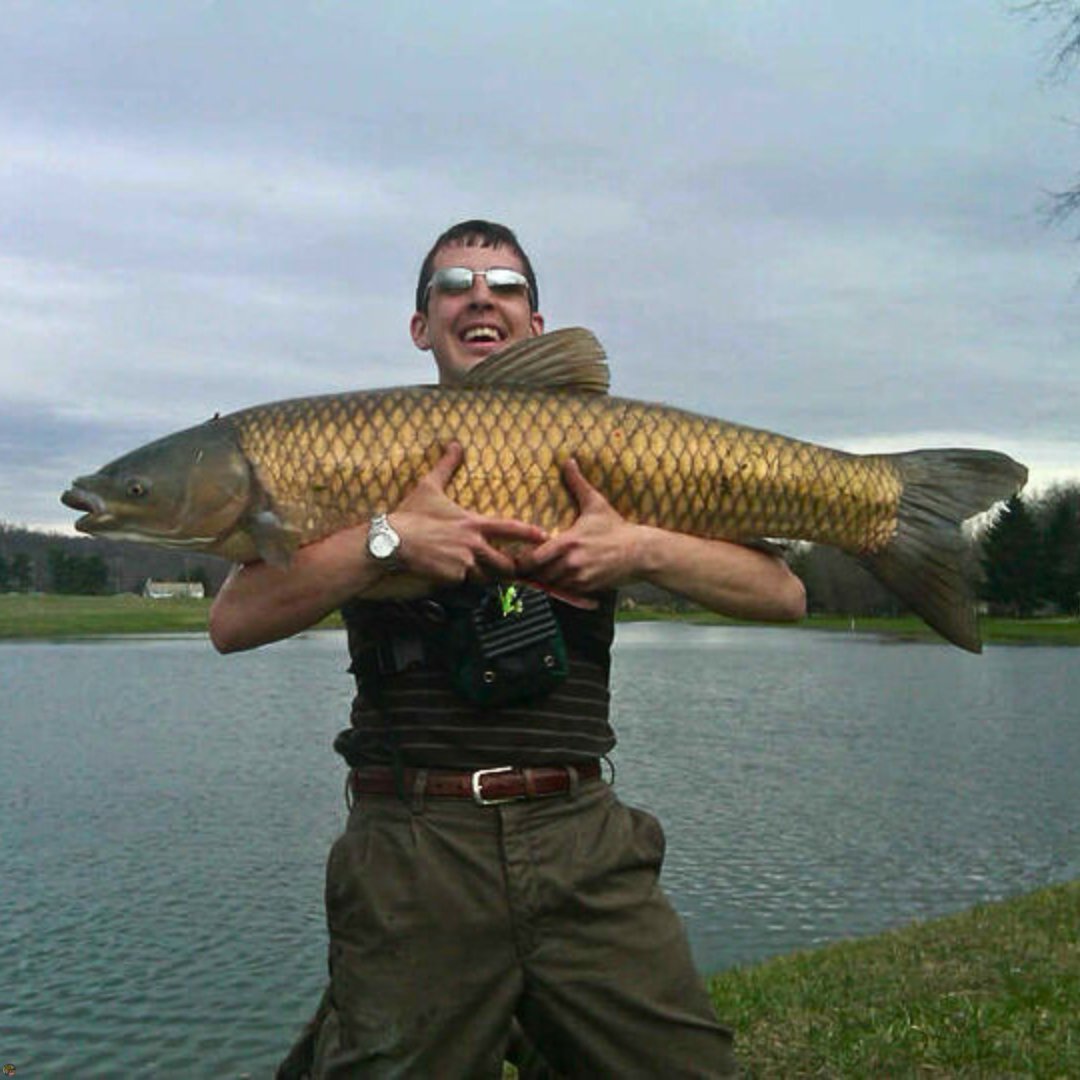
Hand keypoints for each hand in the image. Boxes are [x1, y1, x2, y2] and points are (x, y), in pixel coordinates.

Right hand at [390, 443, 547, 585]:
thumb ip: (446, 467)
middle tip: (510, 569)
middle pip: (505, 563)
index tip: (545, 536)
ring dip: (485, 577)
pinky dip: (462, 582)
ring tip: (479, 573)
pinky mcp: (453, 578)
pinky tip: (451, 576)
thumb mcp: (429, 487)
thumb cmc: (411, 515)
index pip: (510, 528)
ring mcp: (464, 564)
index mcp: (473, 523)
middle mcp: (474, 545)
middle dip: (509, 568)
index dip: (530, 533)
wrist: (391, 541)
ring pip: (486, 577)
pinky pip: (464, 584)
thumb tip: (454, 444)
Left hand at [513, 459, 641, 594]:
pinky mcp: (588, 587)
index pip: (534, 558)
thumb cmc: (616, 527)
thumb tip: (568, 461)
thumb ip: (577, 483)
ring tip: (543, 571)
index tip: (521, 554)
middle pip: (540, 574)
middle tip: (527, 565)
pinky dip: (562, 585)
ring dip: (547, 579)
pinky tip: (561, 577)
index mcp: (568, 542)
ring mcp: (580, 577)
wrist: (640, 551)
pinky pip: (567, 590)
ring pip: (552, 584)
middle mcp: (571, 562)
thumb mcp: (596, 503)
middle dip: (534, 571)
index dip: (524, 559)